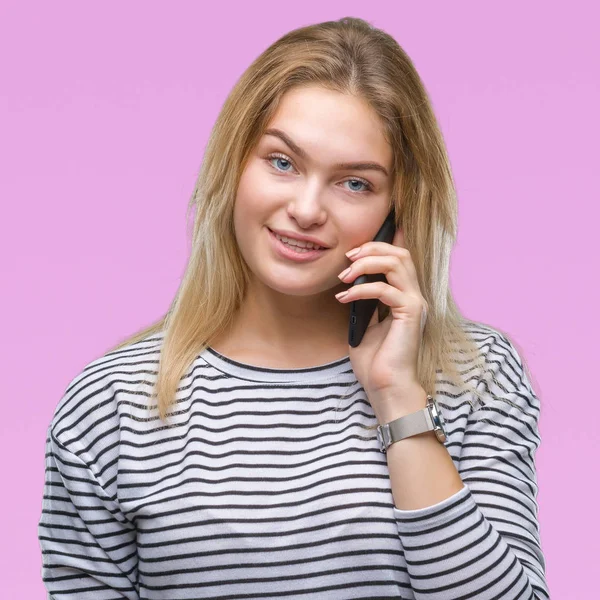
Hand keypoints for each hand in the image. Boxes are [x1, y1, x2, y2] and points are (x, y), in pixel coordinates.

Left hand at [335, 226, 427, 417]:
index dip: (377, 247)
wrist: (385, 386)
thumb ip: (364, 303)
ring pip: (397, 263)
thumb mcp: (365, 324)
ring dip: (366, 264)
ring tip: (344, 276)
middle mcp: (414, 296)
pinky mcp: (411, 313)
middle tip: (347, 258)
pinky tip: (344, 298)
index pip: (399, 258)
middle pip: (400, 253)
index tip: (351, 254)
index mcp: (405, 297)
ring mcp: (415, 303)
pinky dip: (361, 290)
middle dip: (371, 248)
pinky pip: (385, 289)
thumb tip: (351, 283)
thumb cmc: (375, 361)